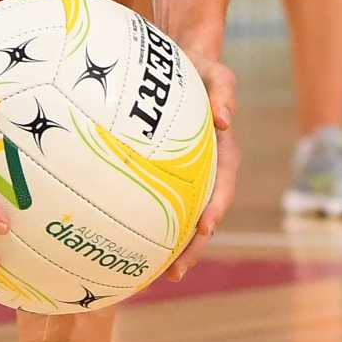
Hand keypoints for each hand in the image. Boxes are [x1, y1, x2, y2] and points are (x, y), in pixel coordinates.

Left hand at [161, 52, 236, 283]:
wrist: (179, 63)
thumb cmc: (199, 67)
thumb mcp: (215, 71)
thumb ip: (225, 90)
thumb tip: (226, 119)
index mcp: (222, 152)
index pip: (223, 184)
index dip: (216, 207)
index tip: (205, 228)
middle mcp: (204, 170)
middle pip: (201, 216)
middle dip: (191, 247)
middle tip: (173, 273)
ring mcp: (184, 176)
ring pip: (177, 217)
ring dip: (167, 247)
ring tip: (146, 277)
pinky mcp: (161, 175)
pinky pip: (151, 201)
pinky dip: (140, 222)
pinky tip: (115, 240)